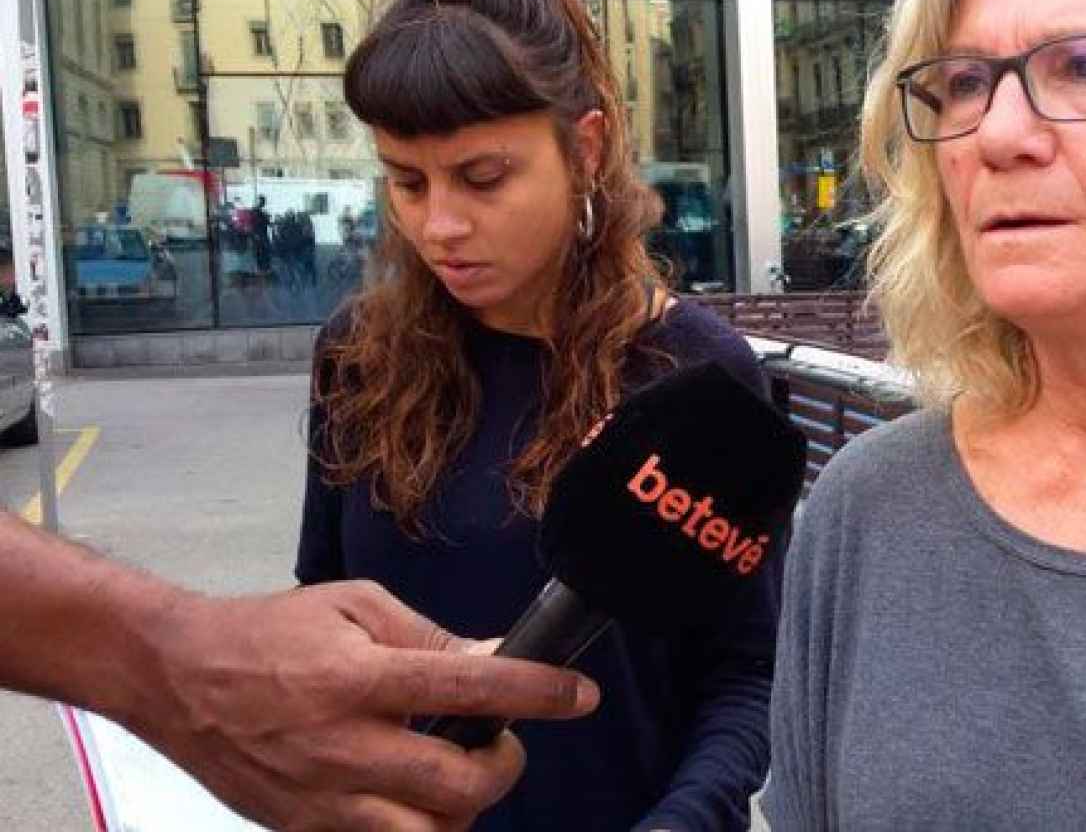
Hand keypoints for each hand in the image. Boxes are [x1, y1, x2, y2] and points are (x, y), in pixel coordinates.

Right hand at [127, 580, 600, 831]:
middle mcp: (343, 745)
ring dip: (462, 809)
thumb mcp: (354, 606)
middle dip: (504, 767)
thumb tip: (495, 655)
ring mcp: (321, 798)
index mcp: (359, 678)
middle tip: (502, 743)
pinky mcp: (302, 830)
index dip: (537, 691)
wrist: (176, 677)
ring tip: (458, 776)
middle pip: (458, 784)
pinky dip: (414, 828)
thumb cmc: (268, 633)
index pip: (470, 688)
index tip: (579, 693)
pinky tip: (414, 798)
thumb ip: (428, 638)